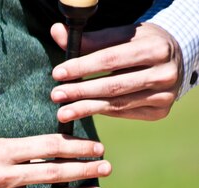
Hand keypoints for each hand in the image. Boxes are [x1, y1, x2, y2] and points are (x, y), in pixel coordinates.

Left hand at [51, 22, 182, 121]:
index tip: (58, 73)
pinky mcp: (160, 112)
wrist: (175, 61)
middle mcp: (163, 73)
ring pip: (117, 104)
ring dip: (86, 108)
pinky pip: (124, 113)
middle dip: (80, 91)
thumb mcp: (122, 36)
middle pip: (113, 85)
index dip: (82, 67)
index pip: (111, 59)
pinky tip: (83, 112)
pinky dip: (102, 112)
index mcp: (155, 48)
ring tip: (63, 112)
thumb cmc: (142, 45)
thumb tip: (56, 32)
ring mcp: (164, 95)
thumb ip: (90, 39)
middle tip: (56, 95)